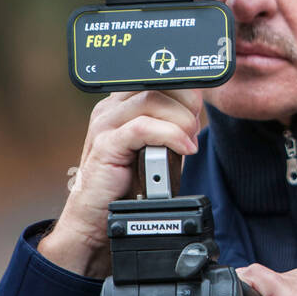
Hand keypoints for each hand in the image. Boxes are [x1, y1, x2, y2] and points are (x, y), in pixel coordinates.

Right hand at [39, 89, 203, 278]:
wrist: (96, 217)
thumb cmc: (127, 184)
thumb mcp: (156, 148)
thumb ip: (171, 127)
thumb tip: (197, 113)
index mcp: (123, 103)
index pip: (157, 78)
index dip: (185, 89)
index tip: (200, 109)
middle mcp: (111, 108)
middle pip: (157, 84)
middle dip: (186, 103)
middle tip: (195, 127)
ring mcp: (105, 124)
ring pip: (152, 101)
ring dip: (181, 119)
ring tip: (190, 141)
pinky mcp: (105, 145)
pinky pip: (142, 128)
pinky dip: (170, 135)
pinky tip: (183, 148)